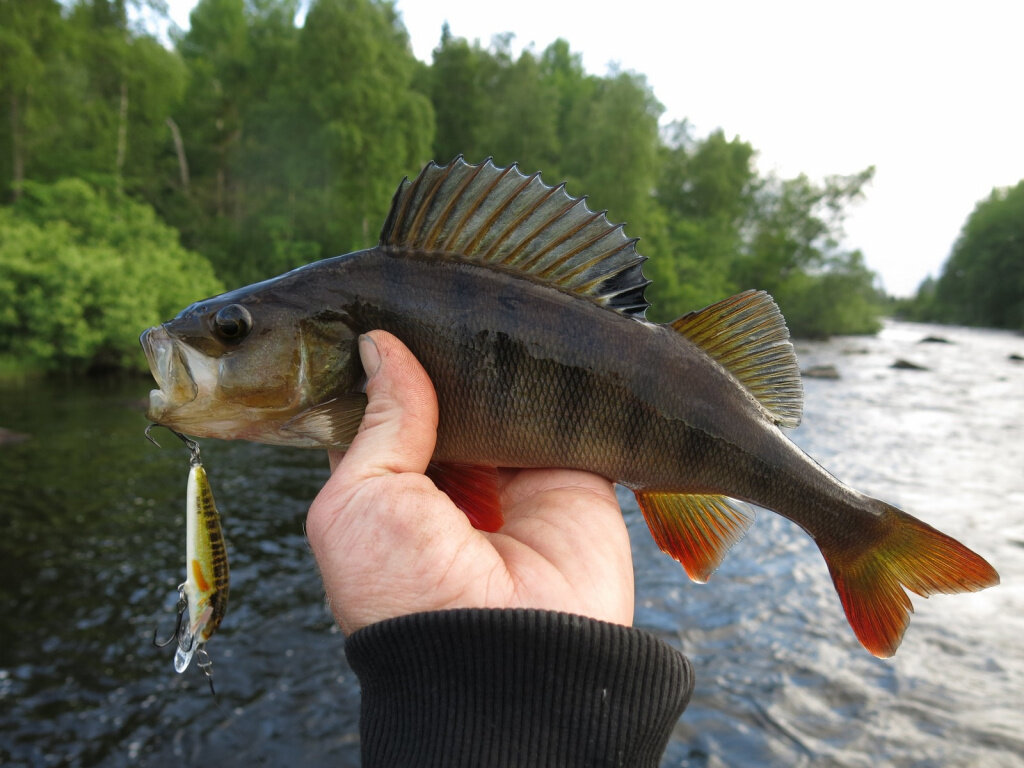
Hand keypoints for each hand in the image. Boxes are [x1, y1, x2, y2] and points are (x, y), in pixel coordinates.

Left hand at [306, 330, 633, 634]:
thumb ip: (378, 421)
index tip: (376, 304)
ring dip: (497, 361)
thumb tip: (378, 346)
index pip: (380, 409)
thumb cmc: (406, 590)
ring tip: (488, 301)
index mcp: (388, 489)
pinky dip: (554, 376)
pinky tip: (539, 330)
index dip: (377, 363)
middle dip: (441, 355)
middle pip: (445, 395)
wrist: (510, 658)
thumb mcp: (358, 502)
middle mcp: (450, 479)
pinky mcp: (573, 470)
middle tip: (438, 293)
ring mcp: (513, 474)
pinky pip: (565, 409)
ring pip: (503, 395)